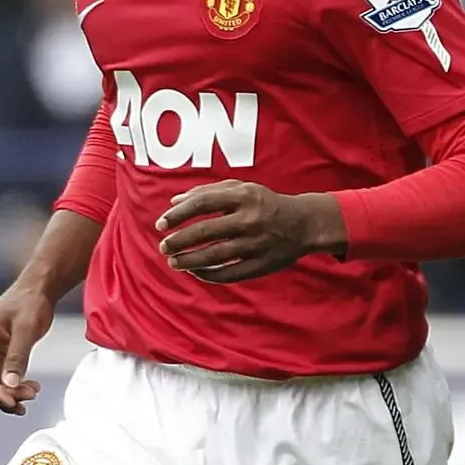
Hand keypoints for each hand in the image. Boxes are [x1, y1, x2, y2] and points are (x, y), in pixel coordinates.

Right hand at [0, 282, 54, 414]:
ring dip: (10, 394)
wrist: (37, 290)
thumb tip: (10, 384)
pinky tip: (31, 388)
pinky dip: (14, 388)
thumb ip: (17, 357)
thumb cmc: (29, 302)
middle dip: (3, 395)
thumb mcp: (26, 329)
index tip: (11, 402)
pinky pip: (1, 380)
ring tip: (33, 393)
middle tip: (27, 397)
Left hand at [156, 184, 346, 283]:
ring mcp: (256, 244)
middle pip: (205, 231)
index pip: (202, 203)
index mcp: (244, 196)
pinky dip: (208, 274)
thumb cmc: (264, 204)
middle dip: (178, 241)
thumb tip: (173, 202)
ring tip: (173, 262)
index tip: (161, 224)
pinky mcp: (261, 264)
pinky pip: (229, 274)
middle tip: (163, 247)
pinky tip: (195, 271)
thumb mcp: (241, 189)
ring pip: (214, 255)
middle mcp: (250, 219)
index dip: (178, 214)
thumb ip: (207, 192)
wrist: (304, 224)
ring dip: (189, 261)